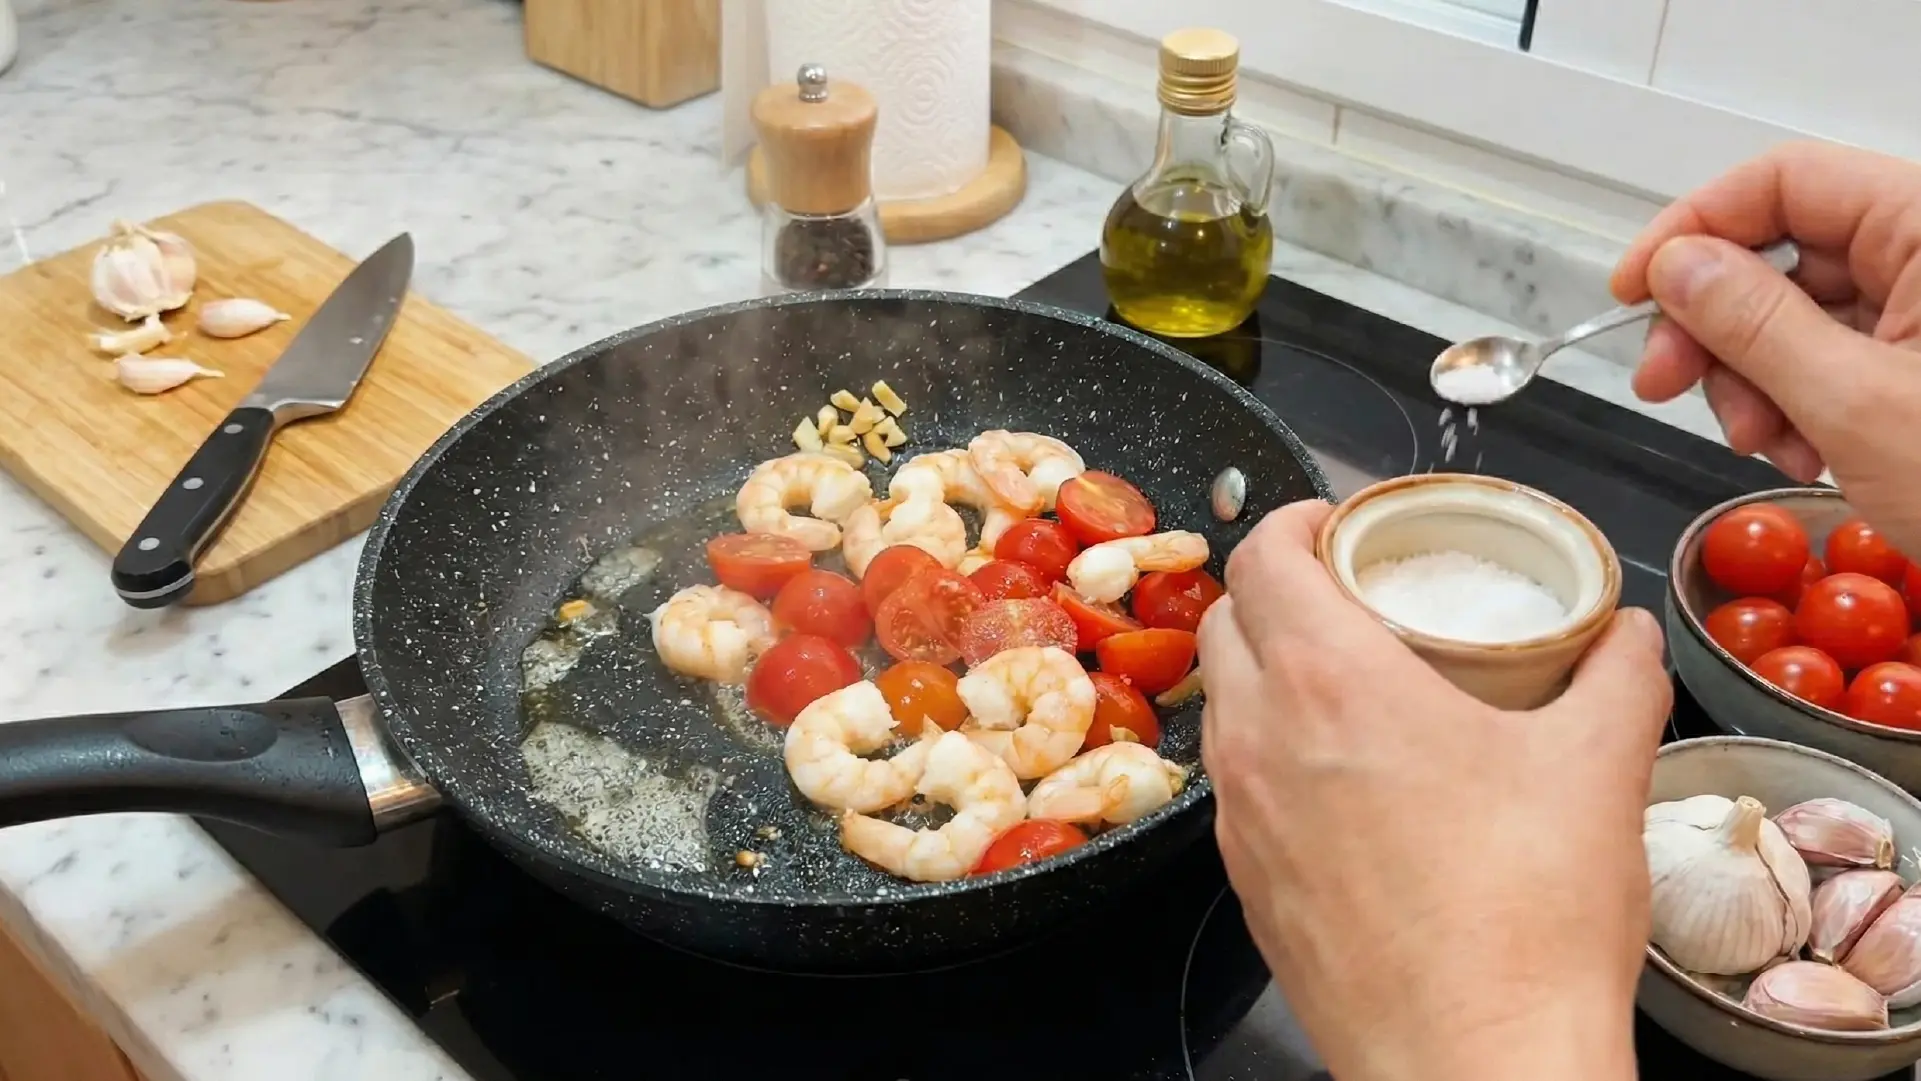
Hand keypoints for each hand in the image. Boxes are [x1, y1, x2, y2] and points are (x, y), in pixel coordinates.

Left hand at [1199, 500, 1670, 1080]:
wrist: (1475, 1060)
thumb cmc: (1524, 919)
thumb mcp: (1600, 767)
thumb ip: (1618, 677)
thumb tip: (1626, 636)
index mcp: (1329, 684)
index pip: (1263, 556)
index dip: (1294, 520)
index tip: (1336, 523)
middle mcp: (1262, 740)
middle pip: (1230, 621)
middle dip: (1279, 588)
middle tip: (1351, 594)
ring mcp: (1242, 817)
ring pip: (1226, 704)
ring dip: (1271, 672)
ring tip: (1352, 684)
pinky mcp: (1246, 881)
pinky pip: (1237, 784)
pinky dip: (1273, 753)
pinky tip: (1345, 781)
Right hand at [1611, 141, 1920, 556]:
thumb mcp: (1856, 405)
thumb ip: (1753, 325)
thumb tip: (1677, 266)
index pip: (1784, 182)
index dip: (1693, 229)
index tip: (1632, 293)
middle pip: (1783, 252)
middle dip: (1716, 326)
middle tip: (1665, 389)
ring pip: (1798, 313)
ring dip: (1753, 381)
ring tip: (1764, 444)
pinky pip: (1834, 358)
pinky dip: (1797, 406)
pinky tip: (1802, 455)